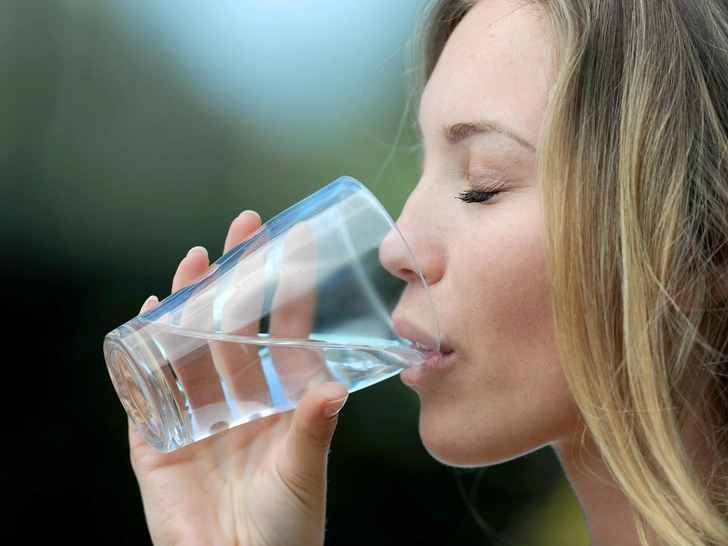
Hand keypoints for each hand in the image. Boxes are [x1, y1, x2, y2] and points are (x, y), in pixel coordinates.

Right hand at [129, 210, 347, 545]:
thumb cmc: (286, 528)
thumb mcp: (303, 470)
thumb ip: (314, 427)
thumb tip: (331, 387)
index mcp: (279, 399)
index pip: (285, 330)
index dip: (290, 287)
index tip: (298, 243)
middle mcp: (240, 396)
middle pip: (235, 323)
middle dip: (240, 275)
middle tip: (247, 227)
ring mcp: (198, 411)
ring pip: (192, 342)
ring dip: (193, 300)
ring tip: (197, 257)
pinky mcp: (158, 436)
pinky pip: (149, 385)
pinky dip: (147, 350)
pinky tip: (152, 314)